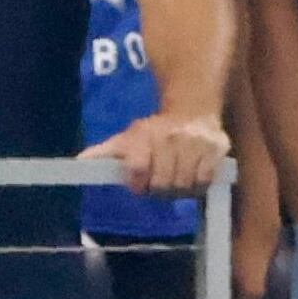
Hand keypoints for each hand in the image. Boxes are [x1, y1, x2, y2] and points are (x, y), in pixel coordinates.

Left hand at [88, 111, 230, 200]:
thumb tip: (80, 162)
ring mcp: (196, 142)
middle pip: (162, 184)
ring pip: (184, 185)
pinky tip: (192, 176)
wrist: (193, 109)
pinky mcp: (216, 147)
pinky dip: (198, 185)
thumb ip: (105, 152)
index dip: (138, 184)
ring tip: (175, 180)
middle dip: (158, 189)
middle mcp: (170, 137)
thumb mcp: (128, 138)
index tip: (139, 184)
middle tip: (159, 183)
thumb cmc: (155, 131)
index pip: (139, 169)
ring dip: (179, 189)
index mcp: (145, 134)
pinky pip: (205, 180)